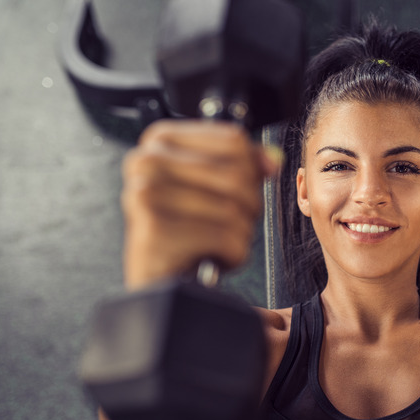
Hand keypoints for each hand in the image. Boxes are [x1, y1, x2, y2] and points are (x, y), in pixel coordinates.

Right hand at [120, 120, 278, 289]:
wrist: (158, 279)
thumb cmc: (183, 231)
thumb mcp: (211, 187)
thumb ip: (243, 165)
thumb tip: (273, 160)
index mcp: (160, 140)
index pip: (234, 141)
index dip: (251, 171)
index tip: (237, 191)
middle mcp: (147, 161)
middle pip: (237, 175)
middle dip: (246, 207)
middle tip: (226, 224)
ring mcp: (147, 194)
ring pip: (234, 209)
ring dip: (239, 234)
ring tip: (214, 242)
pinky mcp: (154, 229)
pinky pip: (226, 238)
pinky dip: (232, 255)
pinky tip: (210, 257)